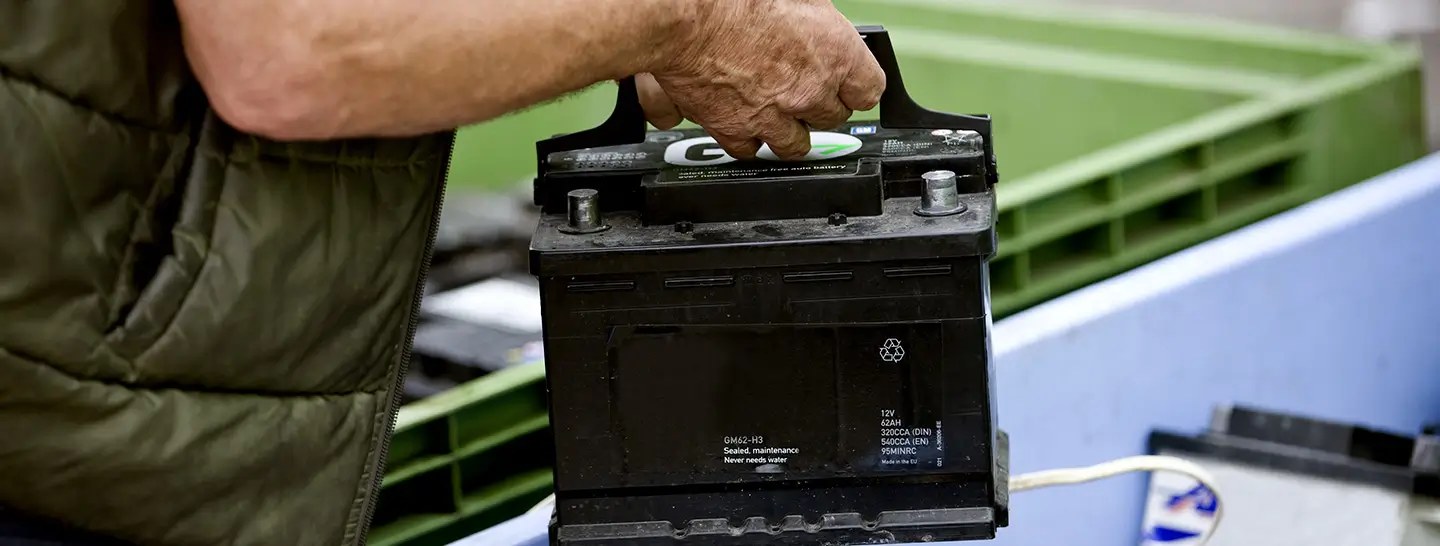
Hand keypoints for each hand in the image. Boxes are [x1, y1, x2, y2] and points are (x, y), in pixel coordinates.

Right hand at [639, 0, 885, 159]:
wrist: (688, 18)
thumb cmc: (737, 0)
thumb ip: (817, 20)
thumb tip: (819, 23)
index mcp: (835, 54)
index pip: (869, 90)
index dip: (856, 87)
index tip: (849, 85)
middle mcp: (810, 91)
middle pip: (833, 118)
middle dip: (820, 105)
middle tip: (805, 91)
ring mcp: (773, 117)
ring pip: (796, 144)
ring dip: (789, 130)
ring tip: (779, 114)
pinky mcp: (735, 130)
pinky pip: (750, 149)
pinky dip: (747, 139)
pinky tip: (744, 122)